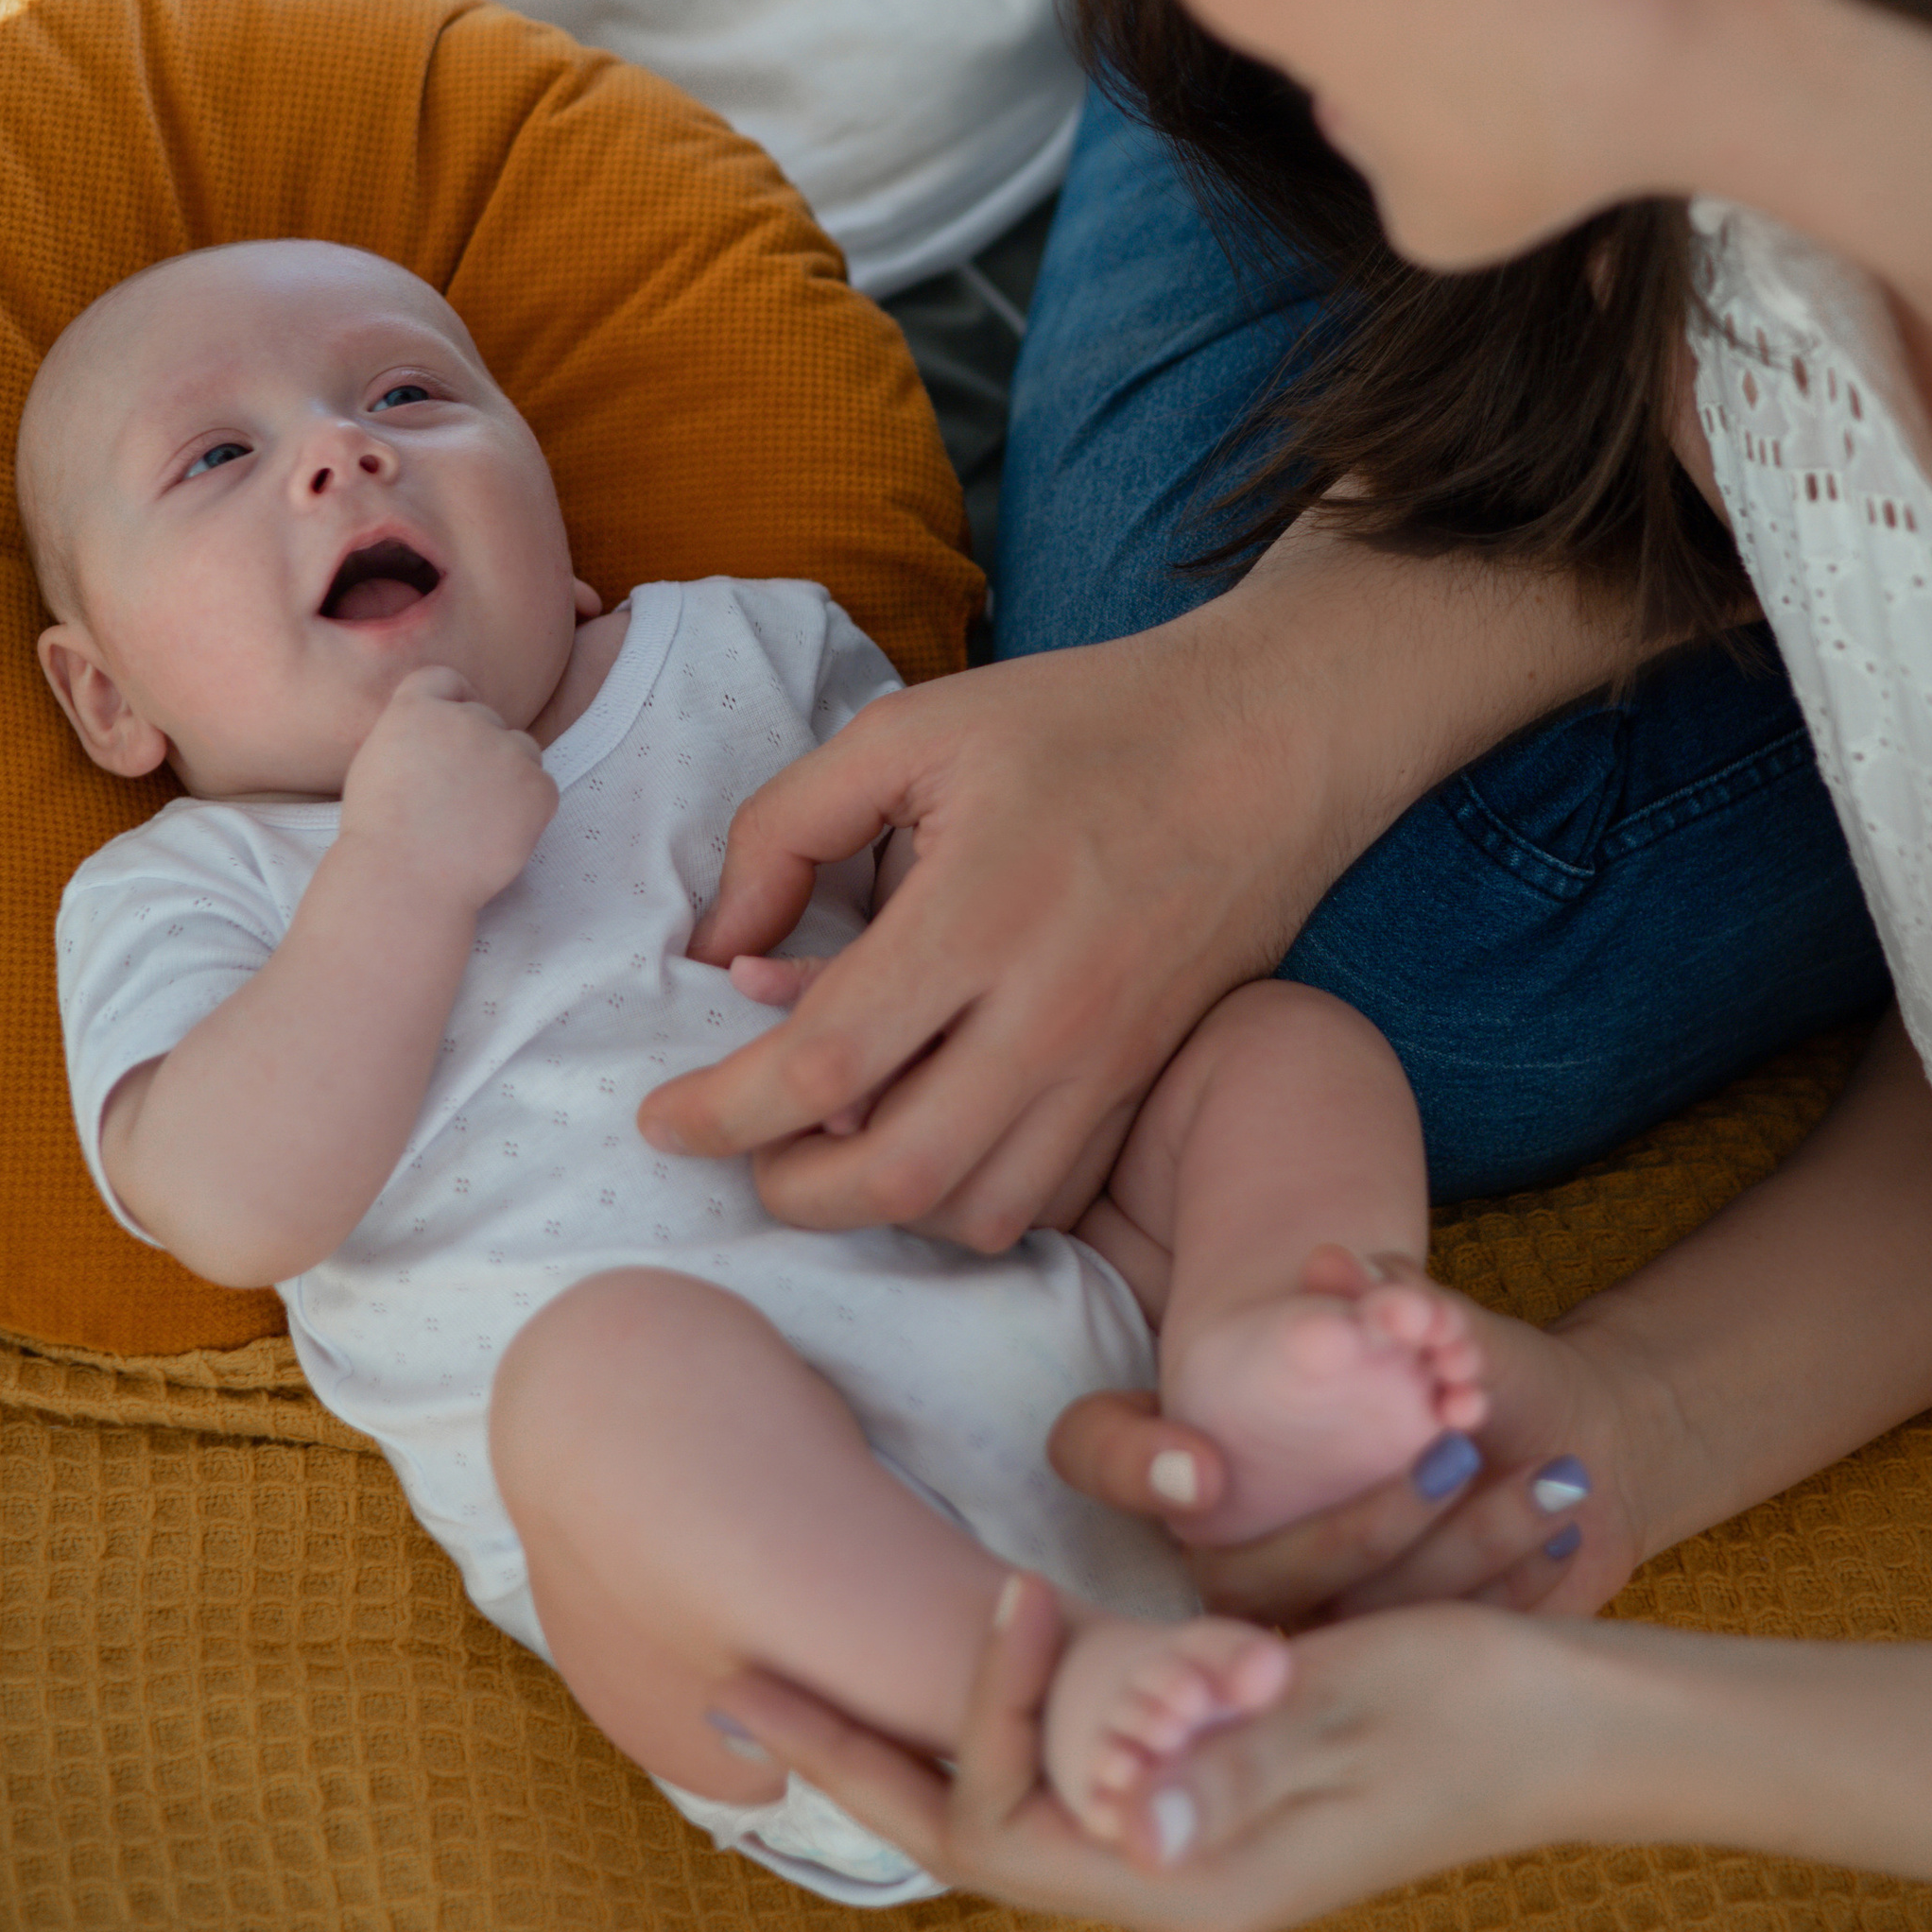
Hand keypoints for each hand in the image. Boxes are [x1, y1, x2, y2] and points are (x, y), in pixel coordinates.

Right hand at [341, 667, 556, 907]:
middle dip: (476, 749)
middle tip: (455, 798)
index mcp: (417, 708)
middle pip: (486, 719)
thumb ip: (413, 734)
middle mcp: (467, 719)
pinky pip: (541, 788)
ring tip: (473, 819)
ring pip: (521, 749)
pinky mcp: (539, 787)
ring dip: (507, 773)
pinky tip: (493, 836)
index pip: (445, 680)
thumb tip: (444, 731)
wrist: (404, 881)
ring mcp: (507, 751)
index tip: (447, 737)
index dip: (449, 705)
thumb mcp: (377, 763)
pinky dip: (526, 809)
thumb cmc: (380, 835)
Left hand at [642, 629, 1332, 1247]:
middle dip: (789, 1192)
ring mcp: (1110, 1060)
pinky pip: (1048, 1196)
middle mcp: (1051, 1010)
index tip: (661, 1119)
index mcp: (980, 911)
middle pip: (897, 1174)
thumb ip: (786, 829)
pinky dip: (968, 1198)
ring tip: (829, 1146)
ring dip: (881, 1207)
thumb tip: (718, 952)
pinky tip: (929, 1137)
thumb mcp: (912, 729)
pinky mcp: (1145, 1079)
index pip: (822, 1062)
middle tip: (741, 1153)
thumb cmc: (1084, 722)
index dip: (720, 1112)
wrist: (1271, 740)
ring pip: (976, 1210)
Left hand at [714, 1570, 1603, 1931]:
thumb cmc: (1481, 1705)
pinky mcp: (1213, 1798)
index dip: (955, 1719)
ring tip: (804, 1676)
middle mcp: (1170, 1883)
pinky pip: (1066, 1779)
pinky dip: (997, 1724)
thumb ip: (1233, 1759)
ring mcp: (1189, 1847)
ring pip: (1006, 1807)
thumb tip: (1129, 1818)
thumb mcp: (1356, 1714)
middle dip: (850, 1755)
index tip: (994, 1587)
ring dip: (908, 1740)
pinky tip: (960, 1670)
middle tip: (733, 1680)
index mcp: (1190, 1880)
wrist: (1580, 1725)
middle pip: (967, 1832)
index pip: (1000, 1827)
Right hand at [1048, 1252, 1654, 1624]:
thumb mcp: (1442, 1325)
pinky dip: (1501, 1592)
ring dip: (1457, 1554)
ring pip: (1346, 1621)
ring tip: (1552, 1479)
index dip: (1130, 1466)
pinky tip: (1561, 1527)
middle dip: (1364, 1521)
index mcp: (1195, 1442)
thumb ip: (1394, 1301)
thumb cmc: (1470, 1370)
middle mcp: (1230, 1537)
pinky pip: (1420, 1657)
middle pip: (1239, 1573)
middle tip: (1457, 1450)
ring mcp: (1301, 1613)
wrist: (1556, 1436)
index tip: (1205, 1469)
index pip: (1094, 1452)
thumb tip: (1339, 1269)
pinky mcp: (1379, 1665)